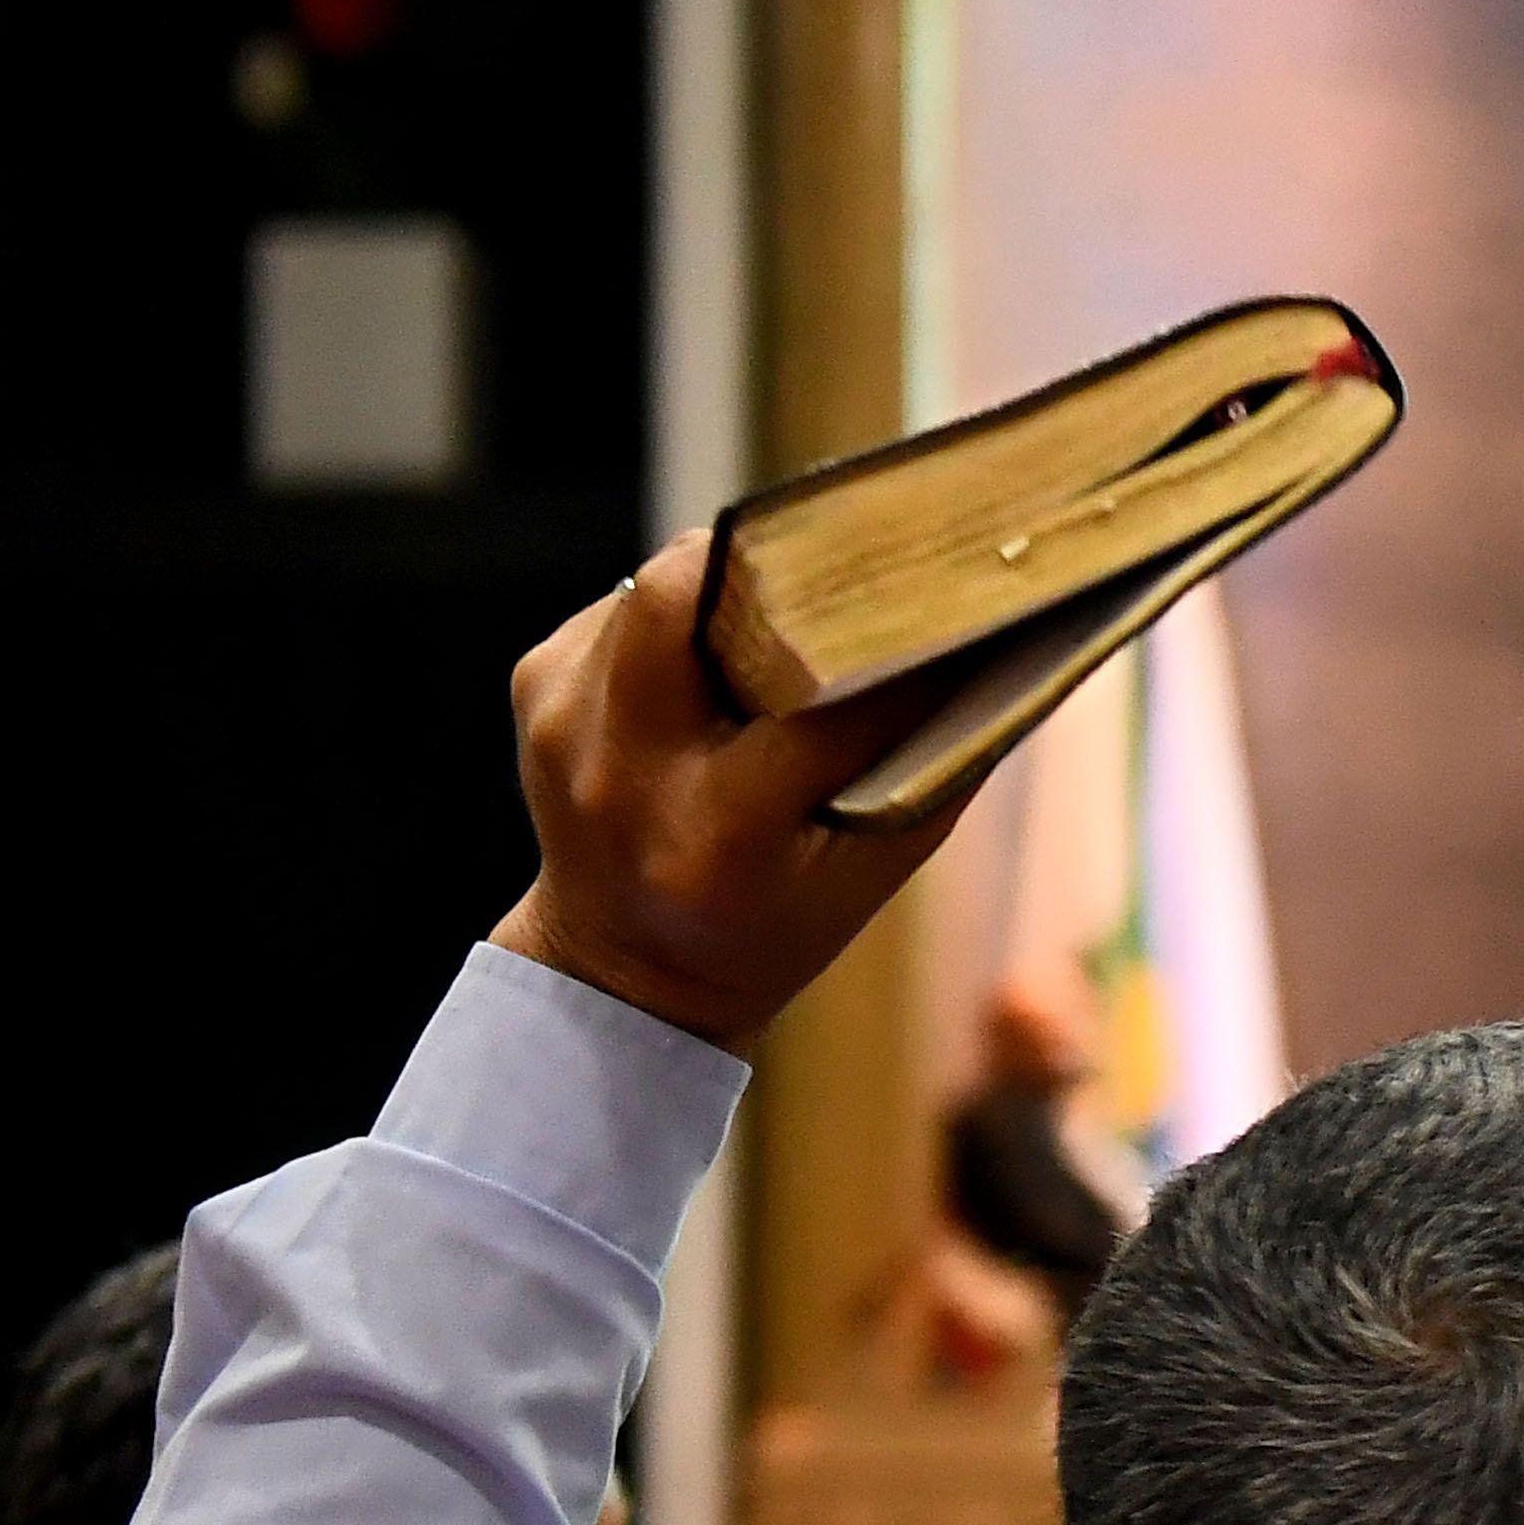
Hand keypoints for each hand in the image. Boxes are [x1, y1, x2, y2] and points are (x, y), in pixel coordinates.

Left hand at [486, 535, 983, 1051]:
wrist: (625, 966)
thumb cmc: (775, 920)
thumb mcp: (870, 872)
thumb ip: (933, 764)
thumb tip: (988, 642)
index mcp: (714, 837)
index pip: (821, 710)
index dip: (894, 650)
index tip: (953, 607)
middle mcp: (620, 772)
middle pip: (689, 594)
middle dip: (778, 560)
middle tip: (850, 558)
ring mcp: (560, 721)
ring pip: (661, 585)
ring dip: (734, 584)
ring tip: (791, 611)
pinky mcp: (534, 682)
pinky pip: (628, 606)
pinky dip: (687, 615)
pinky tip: (720, 658)